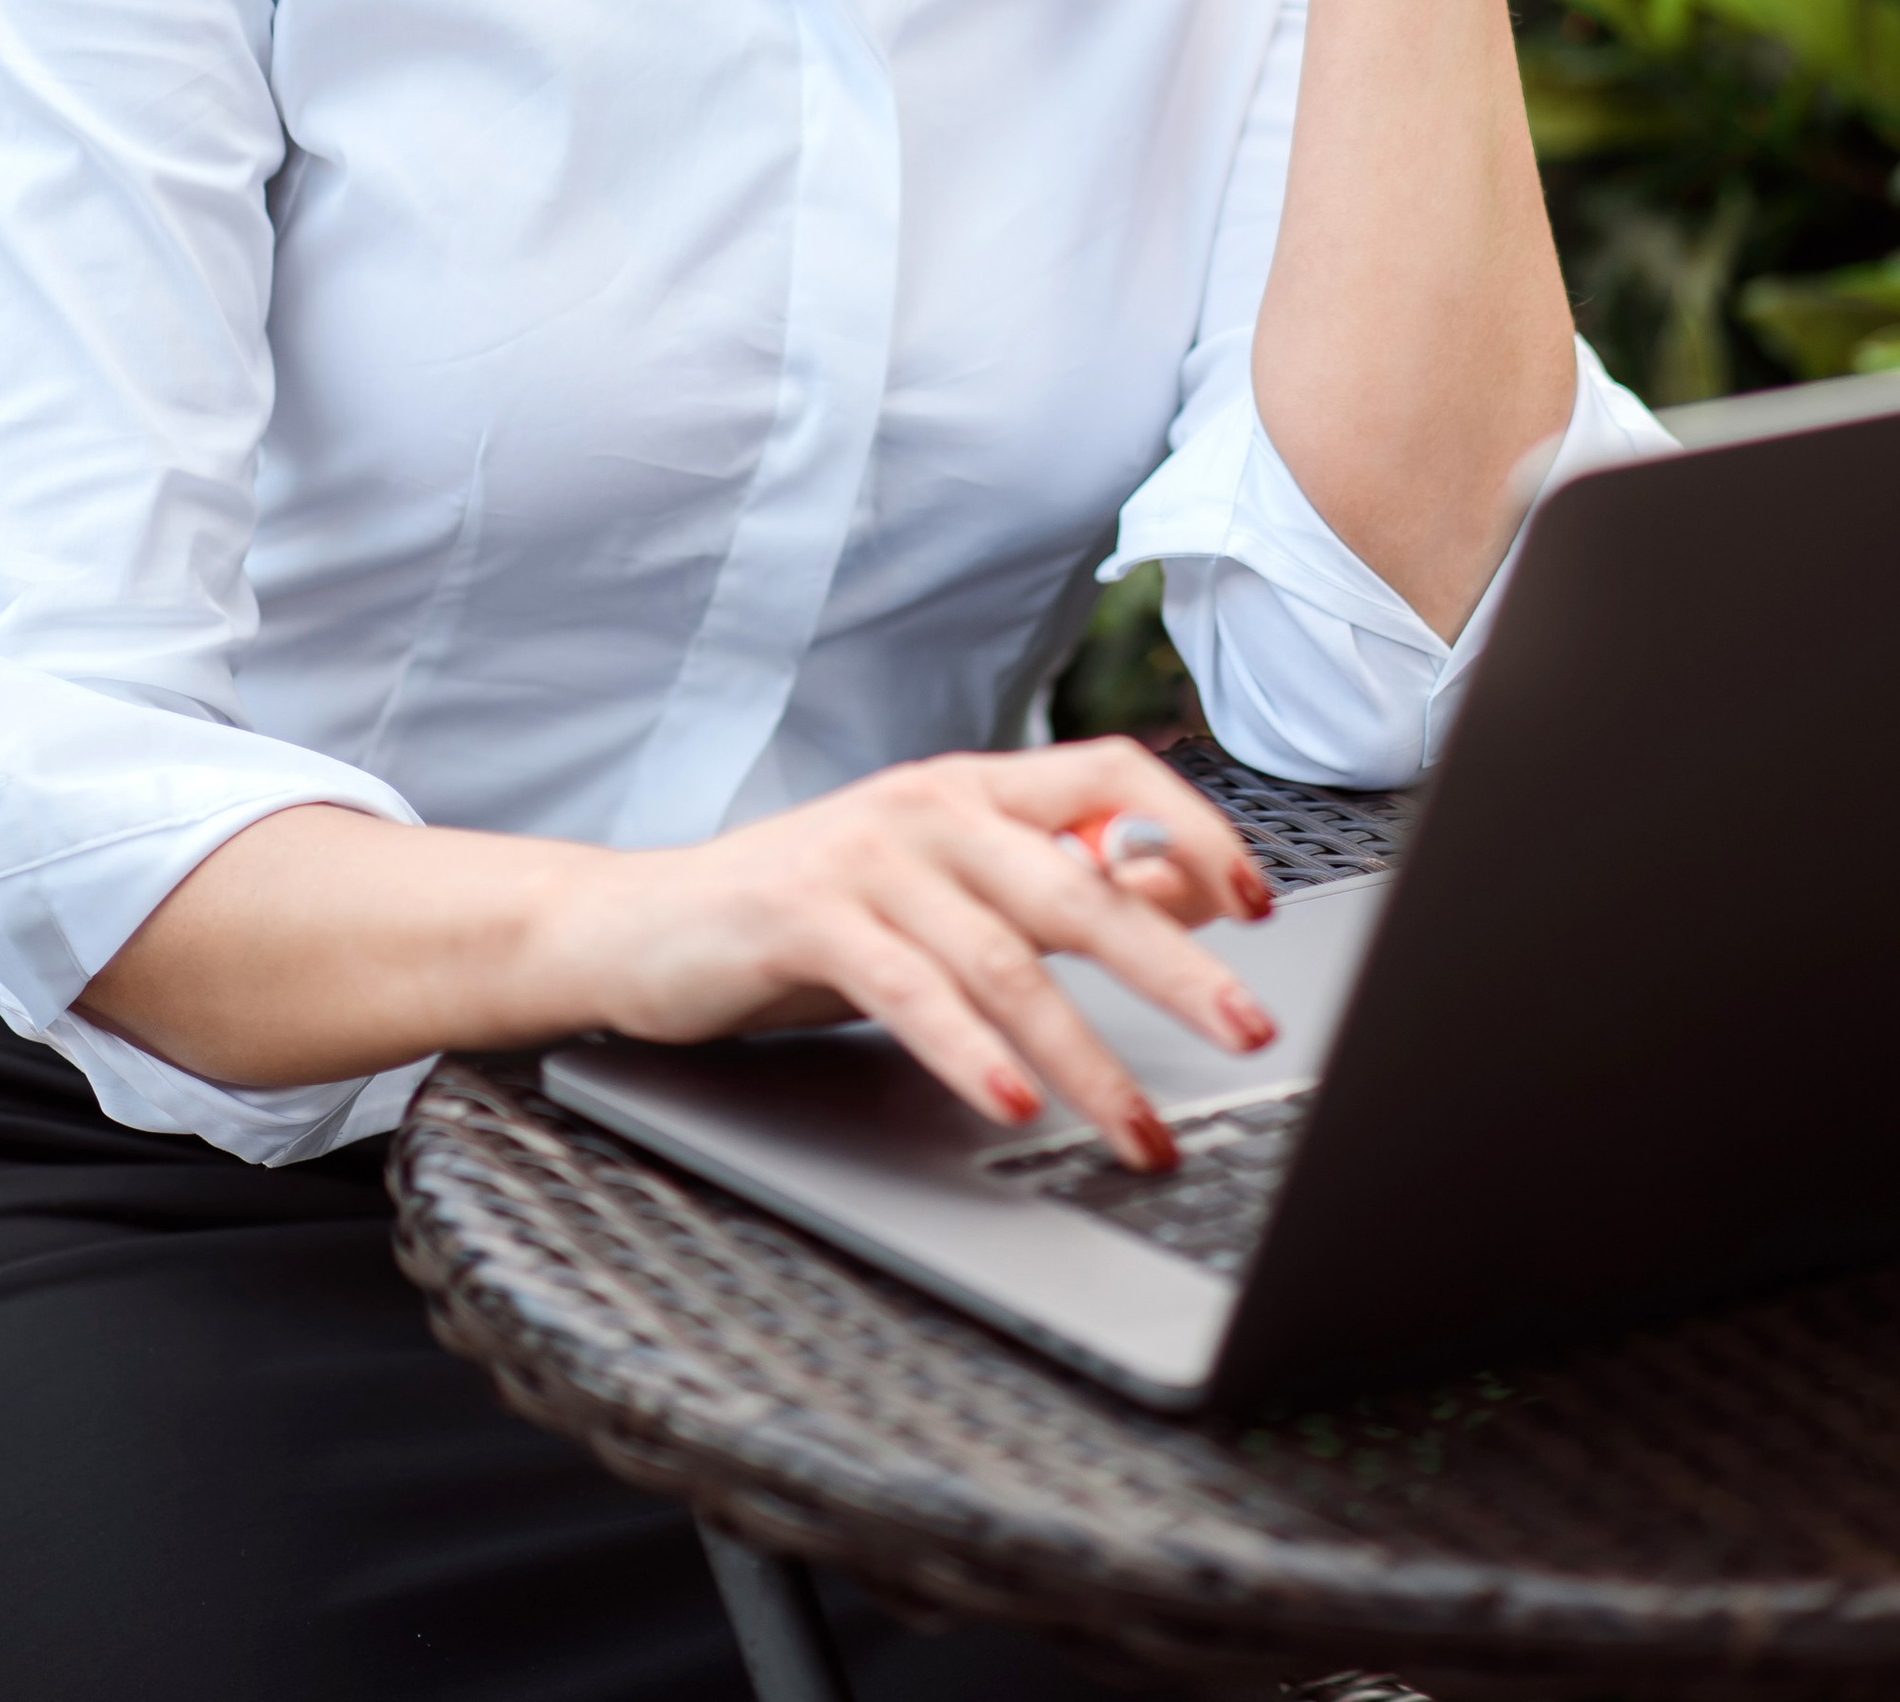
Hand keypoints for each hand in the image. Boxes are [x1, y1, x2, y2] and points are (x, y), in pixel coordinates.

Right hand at [578, 741, 1276, 1170]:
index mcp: (974, 788)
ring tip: (1138, 1128)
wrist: (641, 924)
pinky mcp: (803, 916)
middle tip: (1249, 1032)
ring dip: (1084, 1056)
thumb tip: (1184, 891)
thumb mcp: (942, 891)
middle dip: (1176, 965)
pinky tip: (1010, 1104)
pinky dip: (968, 1053)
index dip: (1193, 827)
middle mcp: (930, 807)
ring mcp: (867, 858)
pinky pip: (909, 989)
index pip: (1113, 771)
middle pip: (1079, 882)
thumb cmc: (809, 916)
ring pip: (1006, 958)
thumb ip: (1048, 887)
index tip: (1258, 902)